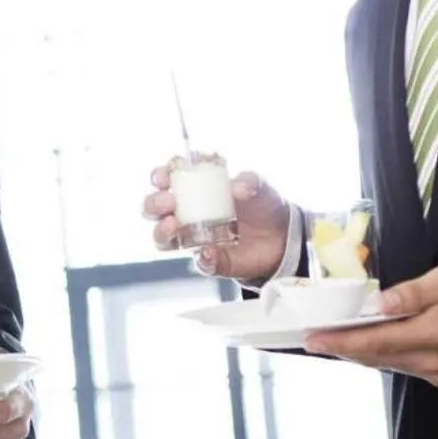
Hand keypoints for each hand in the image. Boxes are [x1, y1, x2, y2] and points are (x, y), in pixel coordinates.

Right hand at [143, 165, 289, 281]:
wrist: (283, 238)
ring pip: (163, 238)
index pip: (166, 179)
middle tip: (168, 202)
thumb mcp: (259, 187)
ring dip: (162, 232)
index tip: (163, 177)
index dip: (159, 176)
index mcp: (195, 189)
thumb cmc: (262, 206)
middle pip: (154, 209)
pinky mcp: (210, 260)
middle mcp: (187, 213)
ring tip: (174, 225)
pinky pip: (200, 262)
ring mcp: (194, 238)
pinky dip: (203, 258)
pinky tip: (209, 252)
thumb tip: (238, 187)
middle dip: (154, 204)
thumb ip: (250, 182)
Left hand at [304, 261, 437, 385]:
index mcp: (433, 335)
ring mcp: (436, 372)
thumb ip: (412, 294)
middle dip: (342, 347)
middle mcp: (431, 361)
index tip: (313, 339)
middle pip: (376, 356)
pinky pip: (400, 365)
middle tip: (311, 338)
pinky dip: (379, 354)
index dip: (341, 341)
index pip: (376, 341)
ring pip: (386, 363)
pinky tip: (363, 343)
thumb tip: (379, 303)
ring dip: (358, 351)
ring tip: (330, 339)